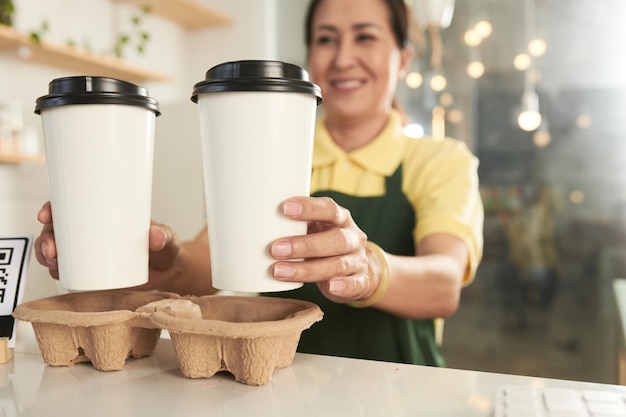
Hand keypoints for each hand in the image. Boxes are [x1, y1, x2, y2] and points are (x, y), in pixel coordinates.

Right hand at [35, 202, 181, 289]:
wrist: (168, 273)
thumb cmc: (164, 249)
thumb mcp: (166, 240)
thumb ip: (164, 237)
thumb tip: (156, 236)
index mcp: (105, 216)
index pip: (72, 206)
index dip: (53, 207)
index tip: (47, 214)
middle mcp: (91, 233)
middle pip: (57, 229)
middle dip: (46, 237)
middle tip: (53, 249)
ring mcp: (88, 253)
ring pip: (56, 250)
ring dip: (46, 255)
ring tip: (54, 263)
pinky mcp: (90, 273)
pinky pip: (65, 270)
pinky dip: (56, 271)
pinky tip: (57, 273)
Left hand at [269, 196, 376, 303]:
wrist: (357, 267)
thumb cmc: (324, 242)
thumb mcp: (314, 228)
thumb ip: (295, 225)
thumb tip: (252, 222)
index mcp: (340, 218)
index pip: (328, 208)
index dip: (309, 208)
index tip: (283, 208)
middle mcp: (352, 237)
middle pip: (335, 239)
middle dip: (304, 245)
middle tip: (274, 249)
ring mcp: (358, 260)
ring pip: (338, 264)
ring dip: (307, 269)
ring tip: (279, 272)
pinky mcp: (361, 281)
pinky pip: (355, 284)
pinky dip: (343, 286)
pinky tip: (329, 287)